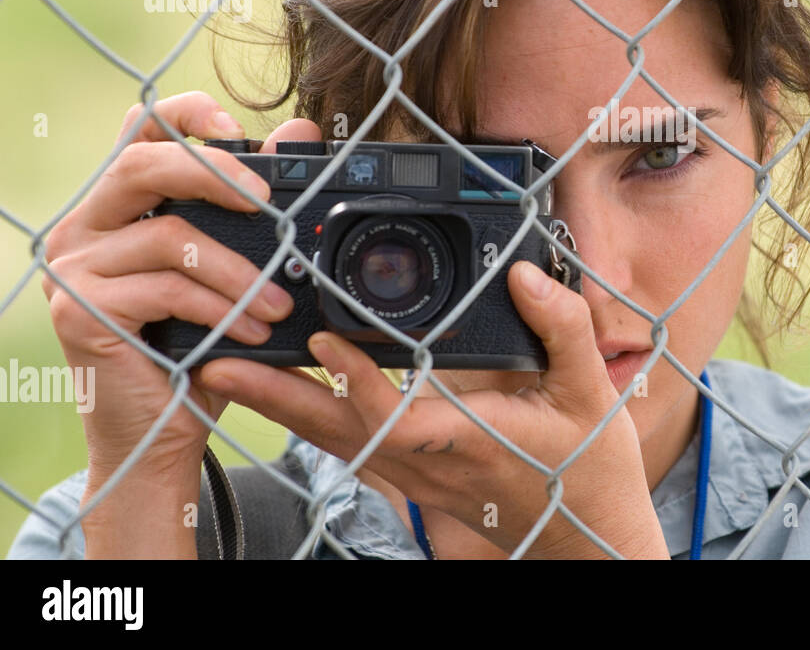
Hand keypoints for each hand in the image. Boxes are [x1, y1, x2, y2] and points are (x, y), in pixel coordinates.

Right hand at [39, 91, 316, 553]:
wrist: (161, 434)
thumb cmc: (199, 348)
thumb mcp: (234, 269)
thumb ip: (256, 204)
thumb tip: (298, 132)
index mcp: (119, 206)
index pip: (138, 130)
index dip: (183, 113)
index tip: (232, 123)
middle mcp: (85, 227)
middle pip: (143, 163)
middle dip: (216, 173)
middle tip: (268, 203)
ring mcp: (75, 268)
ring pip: (169, 235)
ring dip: (240, 272)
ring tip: (278, 304)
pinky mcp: (80, 311)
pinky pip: (165, 289)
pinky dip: (220, 309)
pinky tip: (248, 333)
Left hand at [198, 259, 670, 558]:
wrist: (584, 534)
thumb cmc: (589, 468)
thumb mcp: (591, 392)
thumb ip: (562, 327)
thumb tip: (525, 276)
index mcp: (471, 440)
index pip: (397, 417)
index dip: (356, 383)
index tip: (323, 341)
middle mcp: (430, 462)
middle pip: (338, 432)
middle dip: (275, 397)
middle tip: (218, 362)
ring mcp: (415, 474)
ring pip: (333, 442)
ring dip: (279, 405)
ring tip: (227, 368)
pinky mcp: (411, 475)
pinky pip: (347, 447)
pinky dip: (307, 417)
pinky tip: (281, 391)